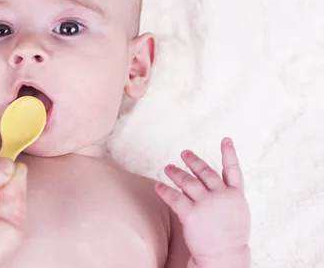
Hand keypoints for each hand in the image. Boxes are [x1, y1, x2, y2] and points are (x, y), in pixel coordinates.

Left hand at [155, 138, 250, 266]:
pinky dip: (165, 190)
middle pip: (205, 172)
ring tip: (167, 168)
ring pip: (188, 181)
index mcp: (235, 195)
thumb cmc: (230, 236)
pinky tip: (158, 186)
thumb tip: (216, 183)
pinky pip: (174, 197)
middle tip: (184, 153)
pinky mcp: (191, 213)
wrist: (224, 256)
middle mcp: (221, 195)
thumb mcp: (237, 212)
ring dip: (176, 173)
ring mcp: (206, 203)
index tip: (226, 139)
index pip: (233, 170)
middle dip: (193, 161)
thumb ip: (227, 195)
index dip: (229, 153)